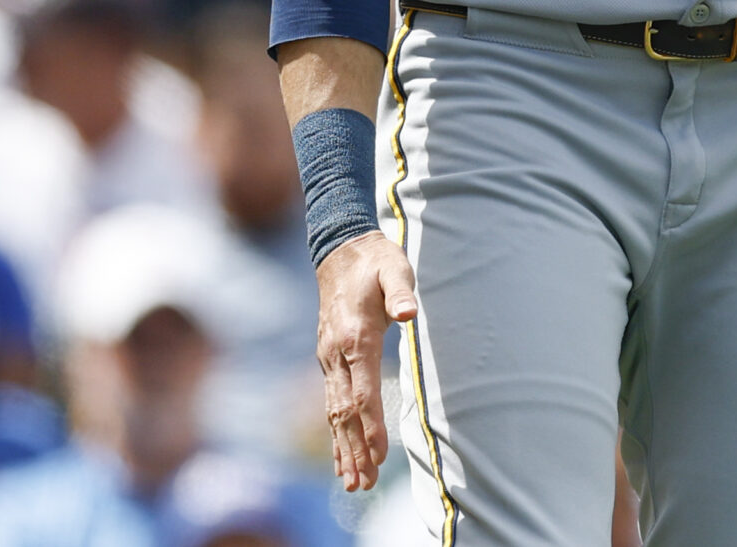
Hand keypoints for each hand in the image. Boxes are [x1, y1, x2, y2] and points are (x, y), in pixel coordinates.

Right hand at [316, 230, 418, 491]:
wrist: (340, 250)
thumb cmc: (376, 261)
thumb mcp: (395, 268)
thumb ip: (401, 292)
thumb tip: (408, 314)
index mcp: (355, 337)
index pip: (363, 392)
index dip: (372, 425)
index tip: (381, 455)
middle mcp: (335, 354)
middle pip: (345, 412)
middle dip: (356, 450)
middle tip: (365, 484)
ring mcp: (328, 358)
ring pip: (334, 412)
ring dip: (344, 449)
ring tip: (355, 483)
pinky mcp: (329, 360)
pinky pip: (330, 402)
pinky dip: (335, 432)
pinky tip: (341, 456)